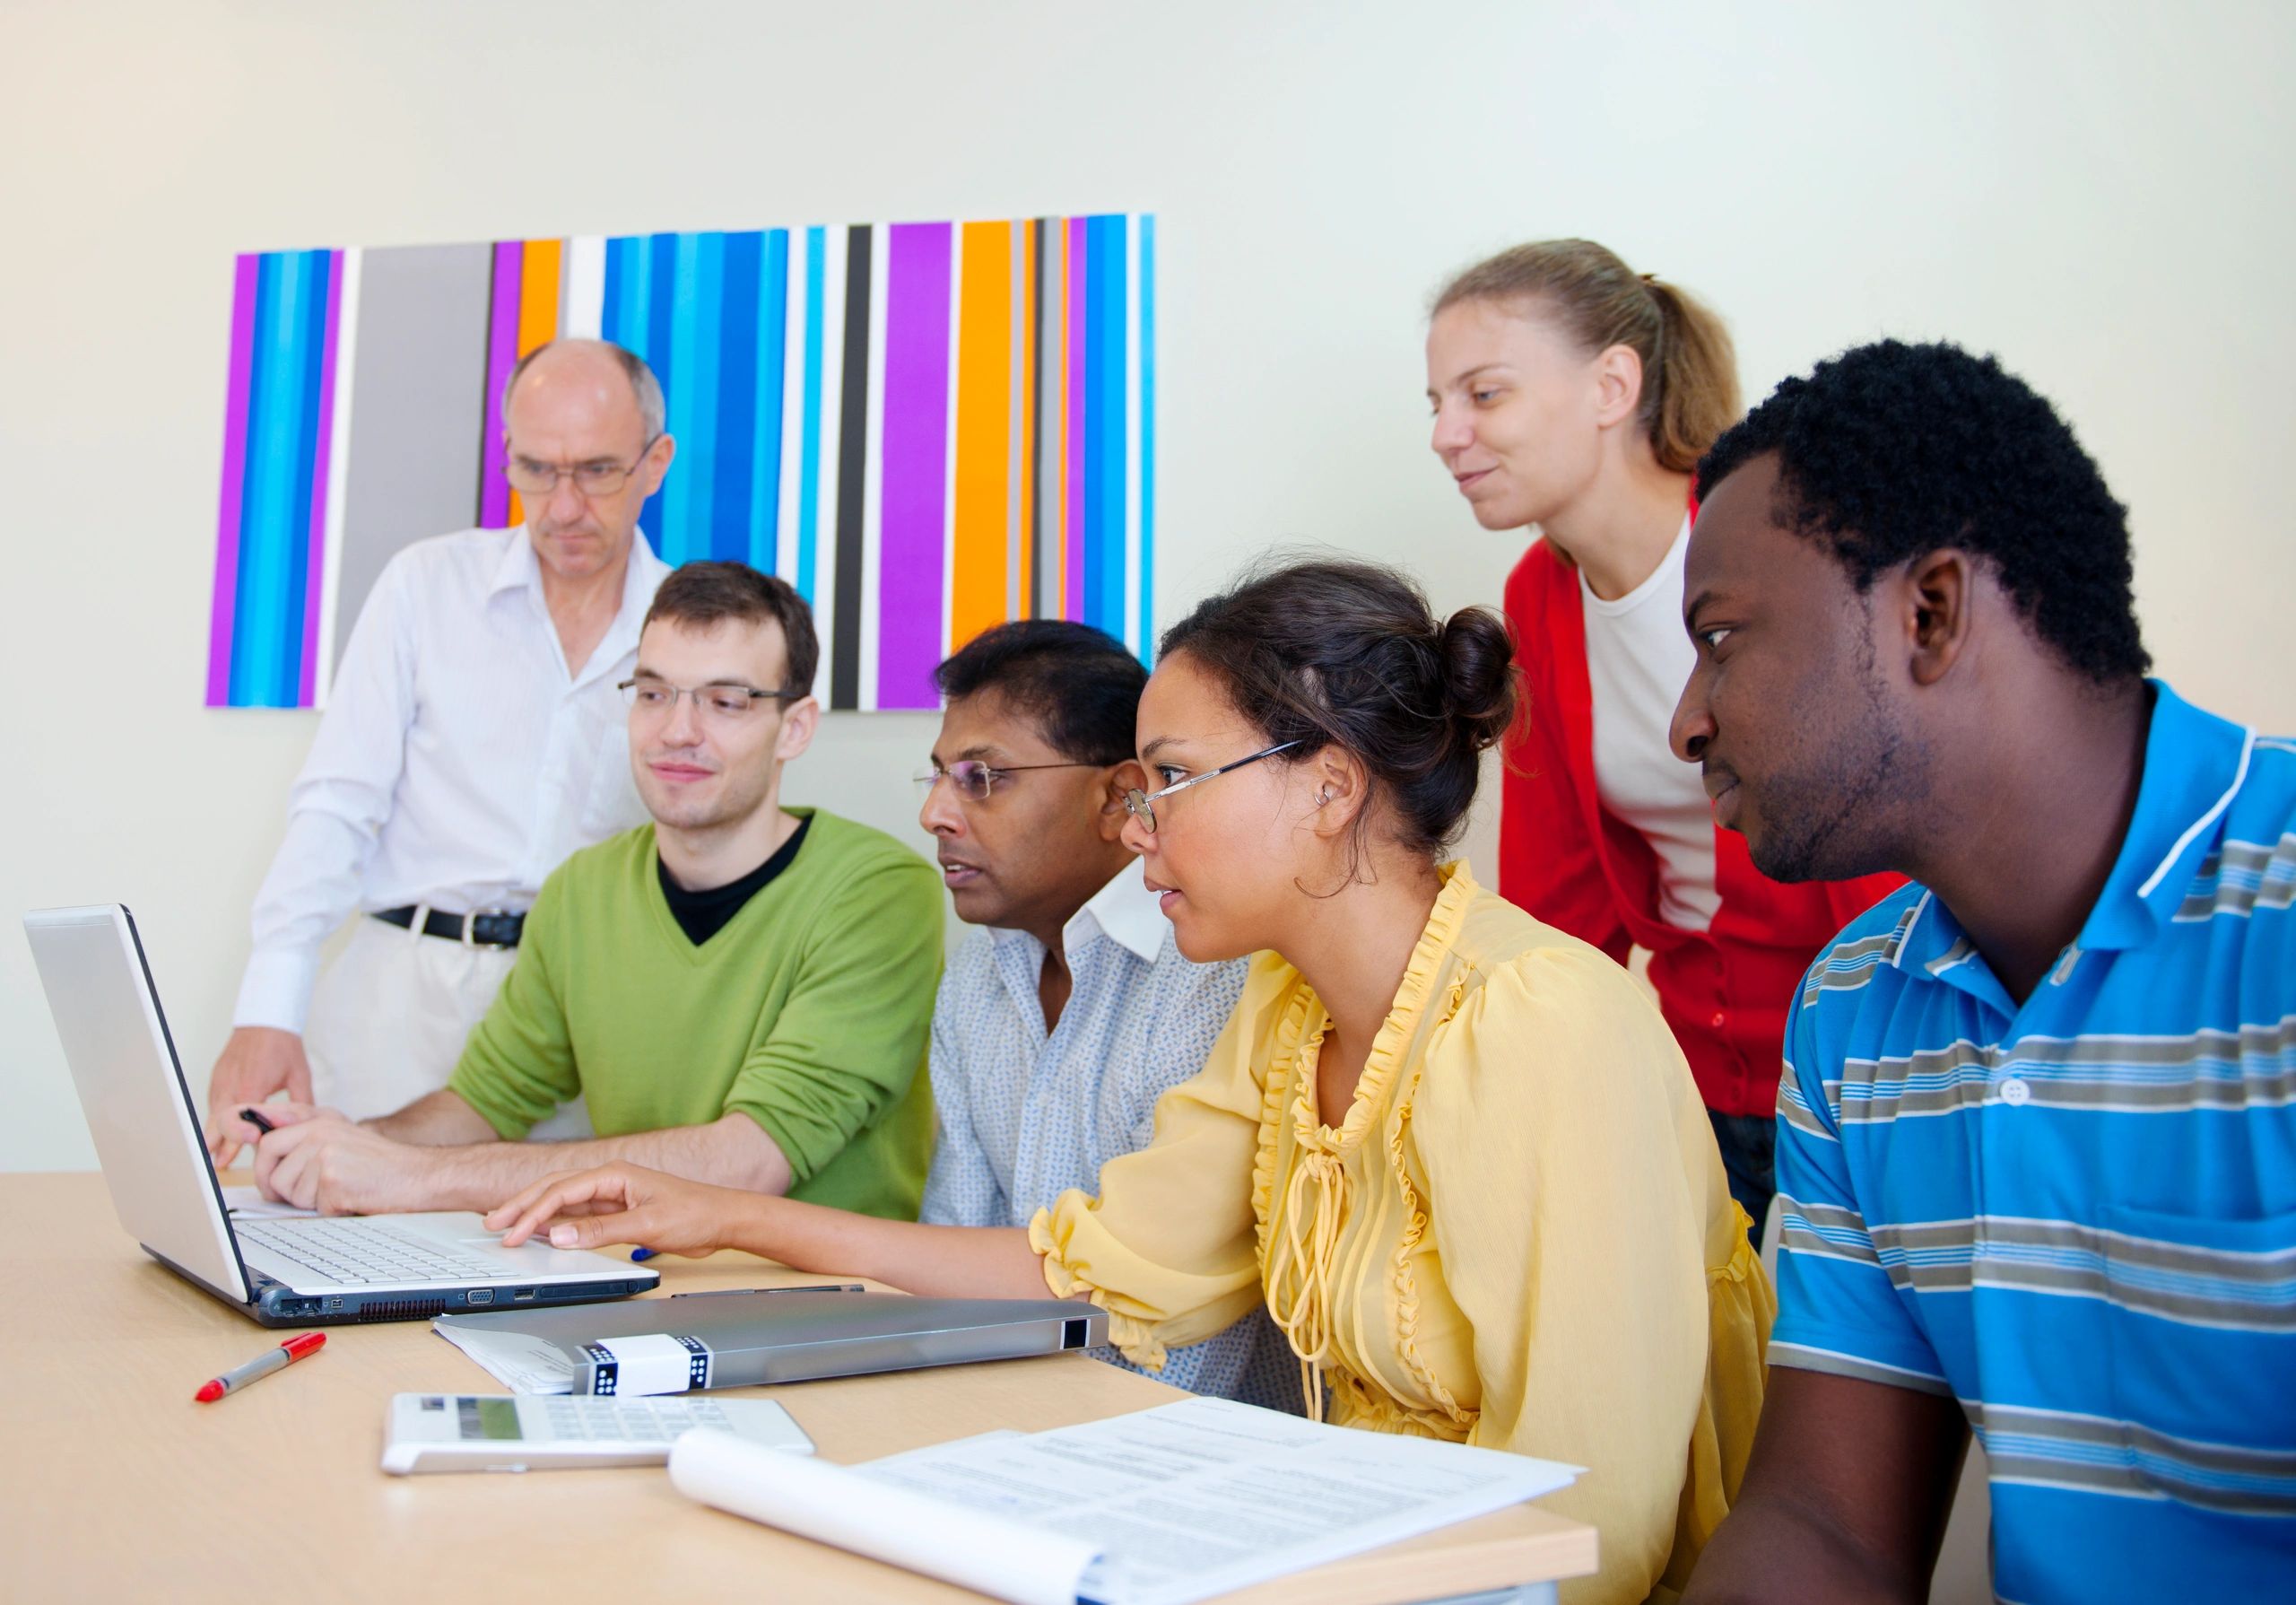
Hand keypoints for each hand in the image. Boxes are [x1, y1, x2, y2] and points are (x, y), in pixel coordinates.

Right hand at [206, 1027, 312, 1165]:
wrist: (264, 1020)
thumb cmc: (282, 1045)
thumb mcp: (299, 1074)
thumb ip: (302, 1102)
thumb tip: (308, 1126)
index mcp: (253, 1084)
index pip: (243, 1117)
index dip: (243, 1136)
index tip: (244, 1150)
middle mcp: (232, 1085)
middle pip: (220, 1120)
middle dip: (221, 1143)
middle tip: (220, 1165)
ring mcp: (221, 1082)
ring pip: (213, 1115)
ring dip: (213, 1136)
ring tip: (212, 1160)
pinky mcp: (217, 1080)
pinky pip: (213, 1105)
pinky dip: (213, 1121)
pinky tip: (214, 1138)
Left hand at [253, 1106, 436, 1214]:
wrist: (419, 1177)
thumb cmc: (381, 1164)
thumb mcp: (343, 1136)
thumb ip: (306, 1133)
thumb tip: (262, 1139)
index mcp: (320, 1119)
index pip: (267, 1132)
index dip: (254, 1149)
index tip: (247, 1151)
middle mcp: (320, 1130)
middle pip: (267, 1161)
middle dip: (276, 1184)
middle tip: (299, 1192)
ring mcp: (325, 1153)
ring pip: (285, 1190)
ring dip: (308, 1200)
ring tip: (338, 1190)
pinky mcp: (332, 1179)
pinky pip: (309, 1206)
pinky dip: (328, 1210)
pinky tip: (349, 1198)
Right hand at [486, 1162, 757, 1256]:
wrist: (722, 1219)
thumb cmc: (695, 1213)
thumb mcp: (647, 1224)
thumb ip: (602, 1231)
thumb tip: (558, 1236)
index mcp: (614, 1174)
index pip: (562, 1191)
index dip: (532, 1213)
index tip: (512, 1233)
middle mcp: (609, 1180)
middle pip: (554, 1190)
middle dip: (521, 1206)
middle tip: (492, 1224)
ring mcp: (612, 1196)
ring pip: (563, 1203)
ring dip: (534, 1215)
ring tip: (505, 1227)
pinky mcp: (617, 1212)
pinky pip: (578, 1216)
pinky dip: (555, 1224)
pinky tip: (539, 1233)